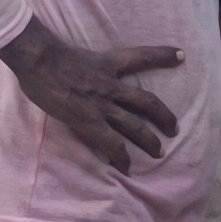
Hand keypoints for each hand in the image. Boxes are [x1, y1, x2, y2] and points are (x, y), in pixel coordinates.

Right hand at [0, 23, 182, 170]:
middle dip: (164, 116)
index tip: (182, 55)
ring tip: (159, 153)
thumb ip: (82, 66)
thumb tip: (74, 72)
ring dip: (150, 141)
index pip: (142, 56)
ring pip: (136, 126)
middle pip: (148, 101)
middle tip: (174, 129)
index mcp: (108, 63)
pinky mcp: (90, 120)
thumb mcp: (73, 53)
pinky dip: (122, 157)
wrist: (38, 58)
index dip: (163, 55)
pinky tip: (127, 168)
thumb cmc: (46, 54)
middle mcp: (112, 85)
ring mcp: (103, 105)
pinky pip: (113, 143)